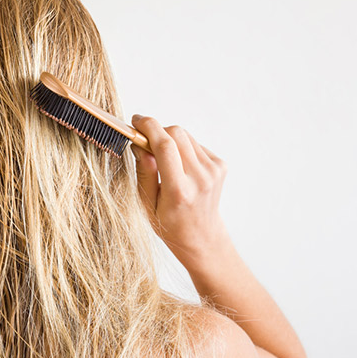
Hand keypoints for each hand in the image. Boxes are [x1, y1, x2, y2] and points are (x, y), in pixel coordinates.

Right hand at [130, 114, 229, 260]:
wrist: (201, 236)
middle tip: (143, 139)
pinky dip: (182, 147)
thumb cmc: (169, 223)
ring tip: (162, 159)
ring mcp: (214, 171)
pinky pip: (195, 143)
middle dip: (157, 130)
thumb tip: (139, 143)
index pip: (165, 146)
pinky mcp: (220, 165)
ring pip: (186, 136)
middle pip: (177, 134)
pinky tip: (178, 165)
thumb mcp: (147, 204)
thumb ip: (144, 172)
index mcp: (179, 191)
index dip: (149, 127)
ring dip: (169, 139)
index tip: (136, 121)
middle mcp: (201, 178)